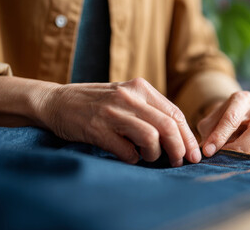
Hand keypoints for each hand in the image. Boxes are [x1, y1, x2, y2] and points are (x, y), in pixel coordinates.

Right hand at [40, 78, 199, 165]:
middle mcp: (129, 97)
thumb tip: (179, 137)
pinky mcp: (97, 129)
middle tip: (179, 162)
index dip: (188, 136)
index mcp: (140, 88)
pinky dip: (133, 158)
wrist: (55, 101)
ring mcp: (113, 112)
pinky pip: (127, 150)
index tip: (193, 154)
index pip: (175, 113)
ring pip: (151, 136)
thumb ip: (149, 110)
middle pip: (168, 125)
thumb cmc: (96, 103)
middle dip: (179, 148)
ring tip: (149, 157)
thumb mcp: (126, 97)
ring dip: (155, 154)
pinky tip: (129, 156)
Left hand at [197, 91, 249, 156]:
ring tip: (233, 160)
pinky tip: (244, 162)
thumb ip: (208, 135)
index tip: (208, 151)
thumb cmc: (219, 122)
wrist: (233, 120)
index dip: (220, 136)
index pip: (232, 117)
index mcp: (242, 99)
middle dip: (239, 147)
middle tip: (224, 157)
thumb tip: (207, 152)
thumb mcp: (209, 124)